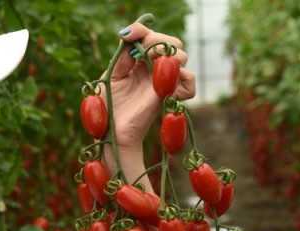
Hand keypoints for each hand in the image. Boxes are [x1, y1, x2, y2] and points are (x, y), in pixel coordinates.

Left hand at [100, 22, 195, 149]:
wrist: (114, 129)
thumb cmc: (110, 105)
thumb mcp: (112, 75)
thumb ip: (122, 56)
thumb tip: (131, 37)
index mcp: (139, 60)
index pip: (149, 36)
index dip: (142, 31)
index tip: (130, 35)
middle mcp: (154, 68)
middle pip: (170, 42)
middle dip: (159, 40)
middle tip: (146, 52)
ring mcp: (164, 81)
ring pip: (182, 56)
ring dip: (171, 55)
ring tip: (154, 63)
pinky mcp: (170, 95)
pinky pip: (189, 82)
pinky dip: (183, 78)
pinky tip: (166, 82)